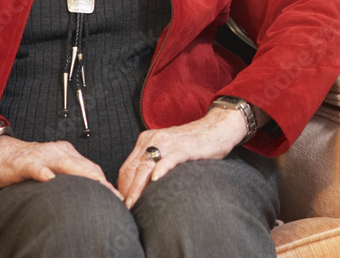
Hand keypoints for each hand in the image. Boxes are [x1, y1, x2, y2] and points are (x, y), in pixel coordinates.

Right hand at [0, 136, 120, 198]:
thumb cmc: (27, 163)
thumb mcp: (52, 167)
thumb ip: (68, 176)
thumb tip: (88, 192)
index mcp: (67, 153)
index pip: (91, 167)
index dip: (104, 181)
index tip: (117, 195)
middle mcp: (58, 151)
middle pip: (83, 166)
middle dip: (100, 180)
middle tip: (113, 195)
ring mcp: (42, 156)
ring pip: (65, 164)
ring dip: (82, 174)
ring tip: (96, 184)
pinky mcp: (24, 163)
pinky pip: (36, 167)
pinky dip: (43, 172)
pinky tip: (49, 178)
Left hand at [116, 105, 246, 207]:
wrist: (217, 127)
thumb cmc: (194, 143)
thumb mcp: (168, 150)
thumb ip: (154, 163)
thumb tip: (143, 189)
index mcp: (146, 141)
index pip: (126, 168)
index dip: (122, 188)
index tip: (123, 204)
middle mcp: (152, 140)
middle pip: (131, 169)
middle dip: (126, 192)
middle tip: (125, 211)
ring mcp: (167, 142)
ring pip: (145, 167)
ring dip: (137, 188)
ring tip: (133, 205)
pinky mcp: (183, 147)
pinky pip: (168, 159)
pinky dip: (161, 170)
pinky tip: (156, 181)